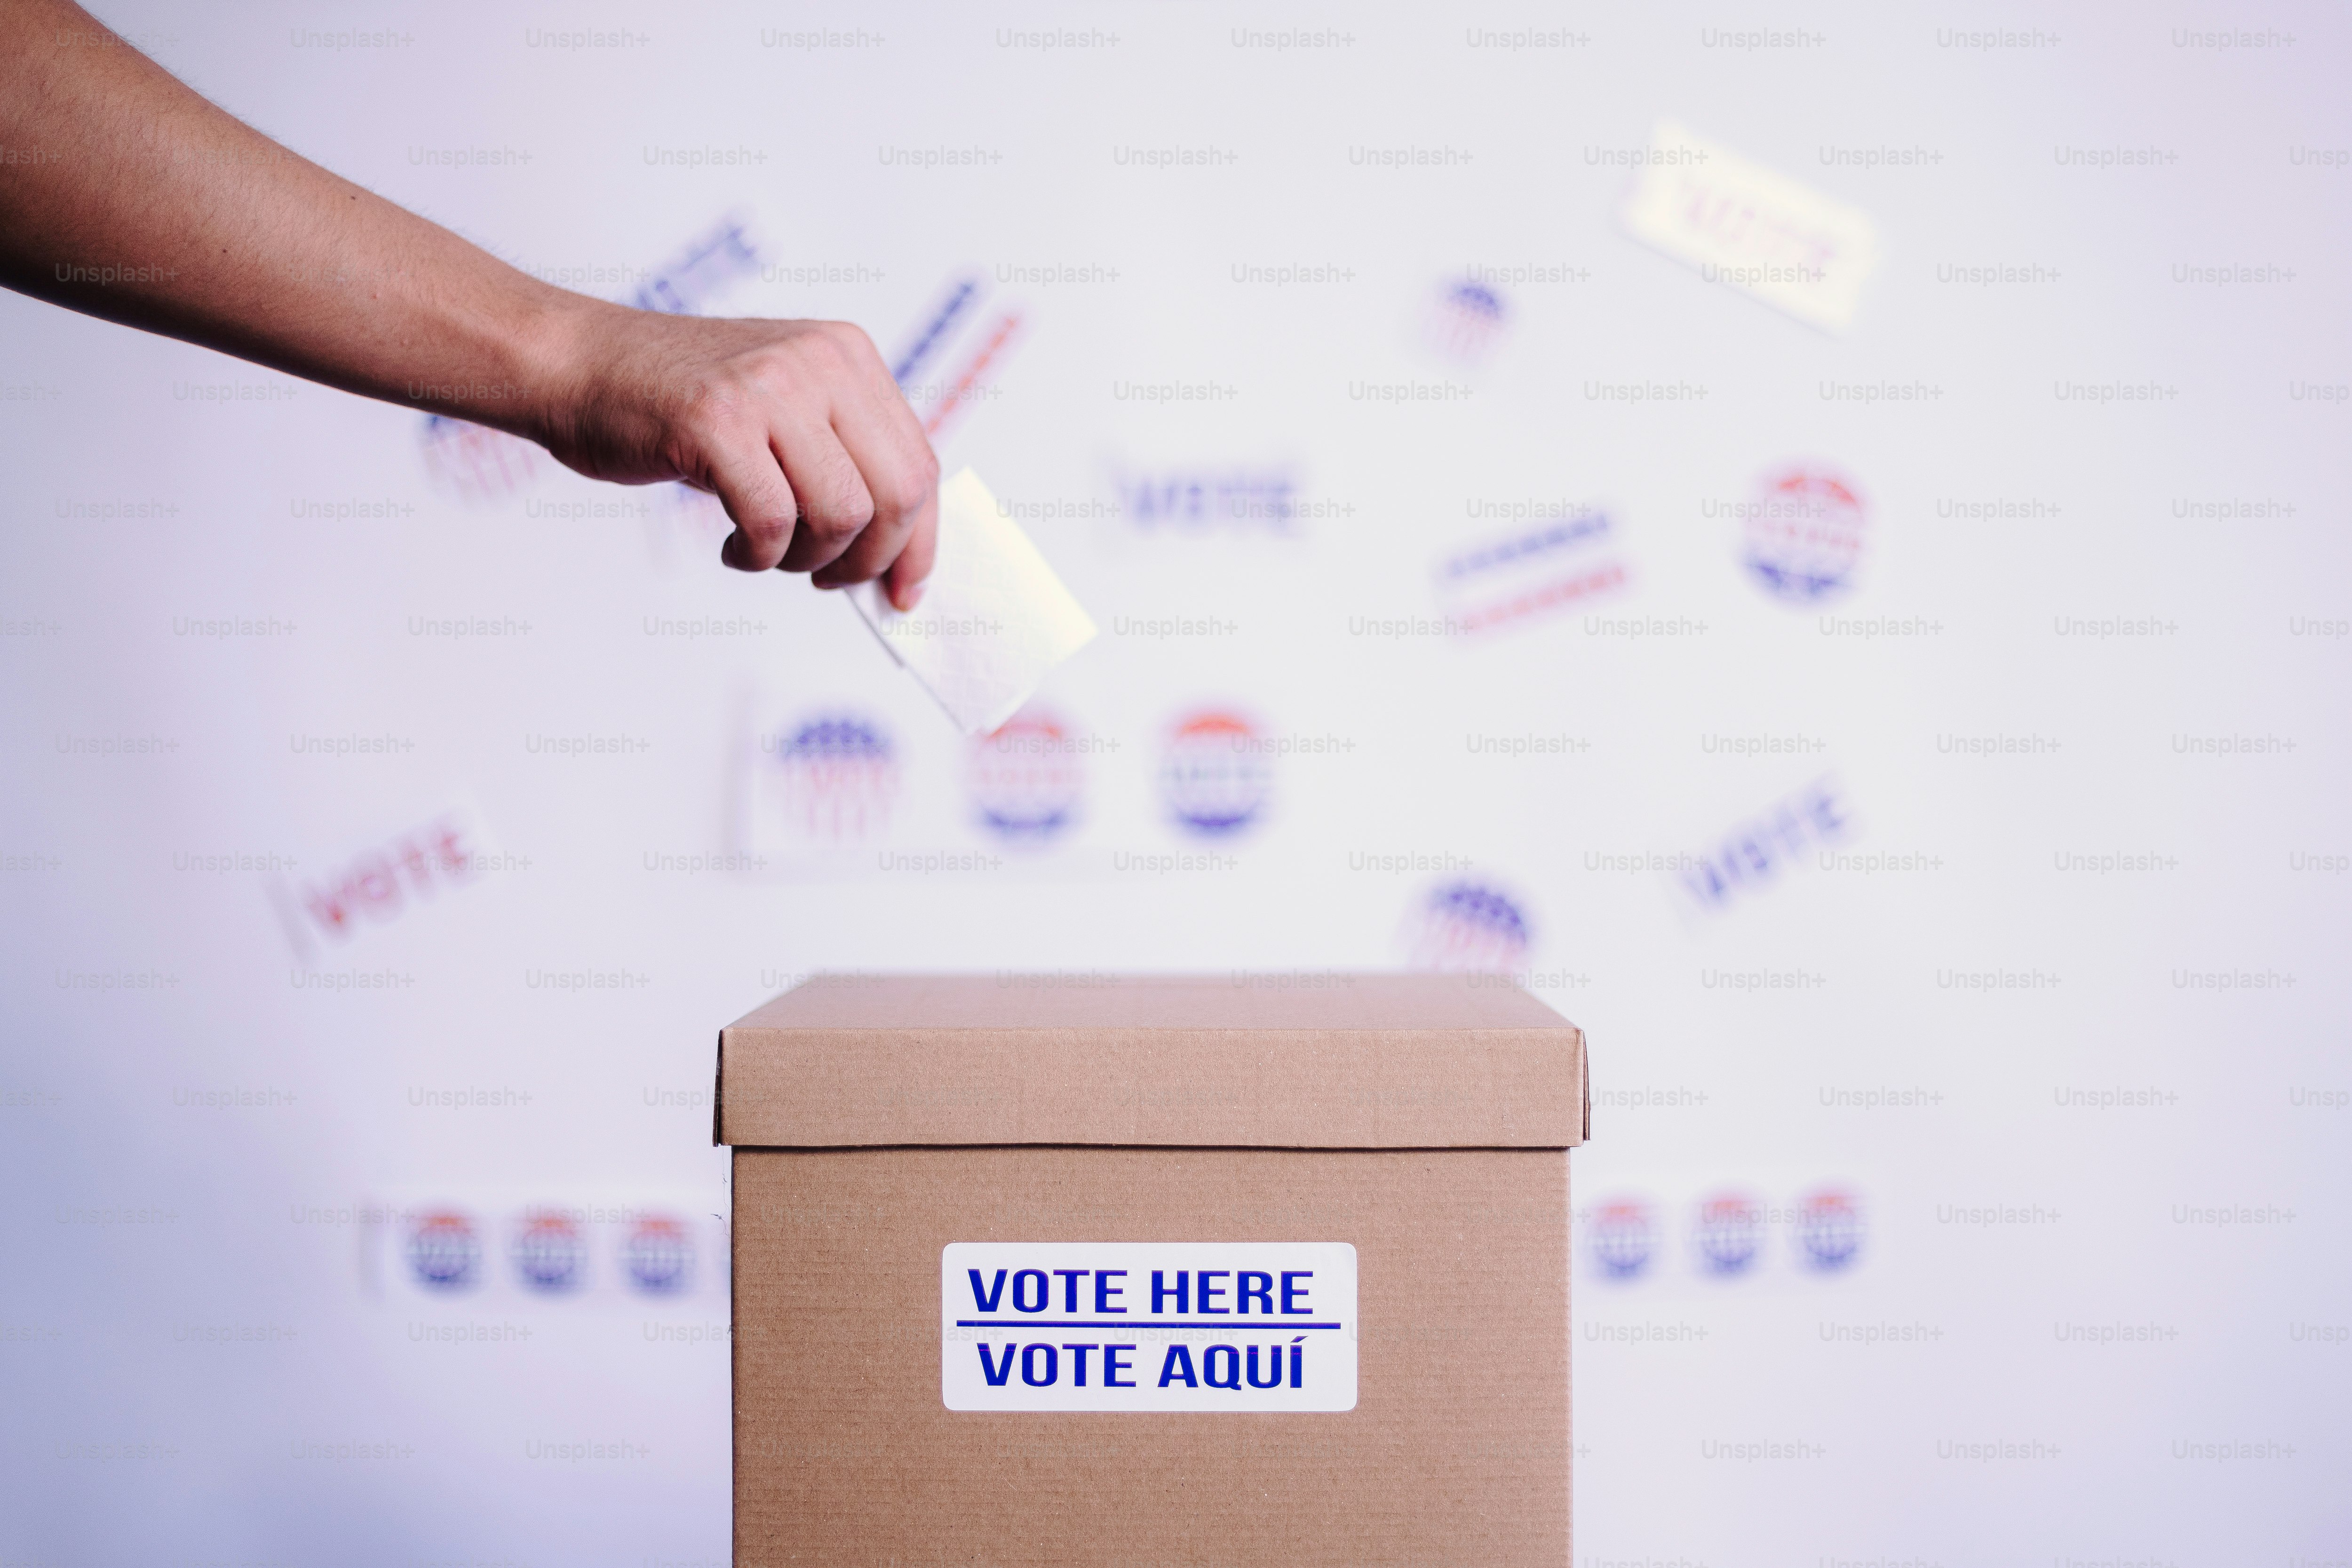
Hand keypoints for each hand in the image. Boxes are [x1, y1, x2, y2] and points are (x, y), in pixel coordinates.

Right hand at [535, 306, 938, 607]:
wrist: (580, 363)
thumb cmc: (680, 403)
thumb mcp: (786, 408)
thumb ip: (843, 457)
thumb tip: (895, 551)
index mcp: (848, 355)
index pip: (919, 465)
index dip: (918, 543)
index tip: (901, 592)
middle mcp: (820, 361)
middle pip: (895, 494)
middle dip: (867, 560)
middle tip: (824, 579)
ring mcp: (769, 386)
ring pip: (842, 514)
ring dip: (807, 560)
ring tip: (767, 551)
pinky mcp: (717, 421)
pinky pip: (773, 522)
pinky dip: (759, 555)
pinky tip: (734, 546)